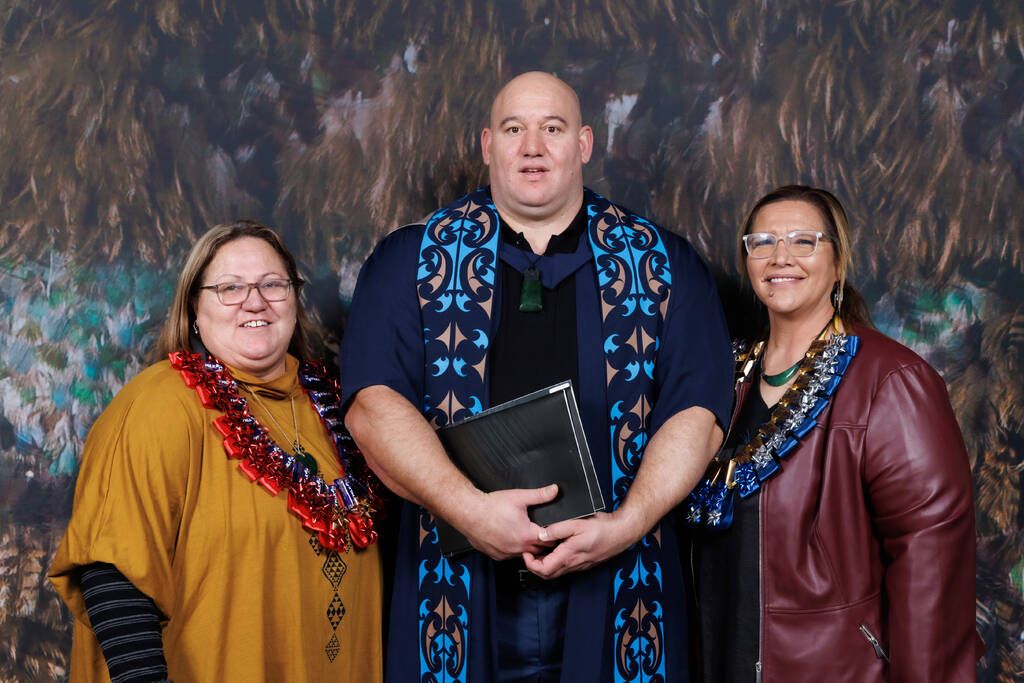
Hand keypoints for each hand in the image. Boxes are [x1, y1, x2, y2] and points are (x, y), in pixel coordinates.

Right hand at [456, 485, 558, 560]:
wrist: (469, 512)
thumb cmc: (491, 506)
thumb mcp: (519, 497)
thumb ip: (540, 494)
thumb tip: (554, 490)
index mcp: (527, 535)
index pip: (550, 540)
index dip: (553, 534)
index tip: (551, 529)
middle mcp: (518, 547)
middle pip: (539, 550)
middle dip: (541, 541)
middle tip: (538, 530)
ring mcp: (506, 553)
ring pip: (524, 554)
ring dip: (527, 547)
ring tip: (523, 533)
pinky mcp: (496, 555)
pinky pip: (509, 556)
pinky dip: (512, 549)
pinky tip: (509, 537)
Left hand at [521, 510, 642, 578]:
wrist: (622, 532)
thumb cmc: (603, 528)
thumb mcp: (577, 523)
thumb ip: (557, 529)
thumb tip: (541, 534)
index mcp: (569, 555)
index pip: (543, 570)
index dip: (530, 564)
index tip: (525, 553)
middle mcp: (573, 564)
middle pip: (548, 574)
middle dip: (534, 566)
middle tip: (529, 552)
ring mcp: (579, 565)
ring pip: (556, 572)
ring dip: (545, 564)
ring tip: (539, 549)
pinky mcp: (584, 563)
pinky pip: (565, 568)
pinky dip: (555, 562)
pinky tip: (555, 549)